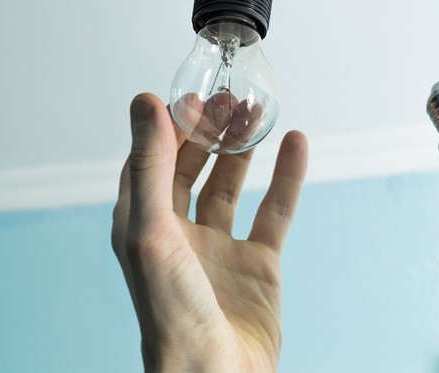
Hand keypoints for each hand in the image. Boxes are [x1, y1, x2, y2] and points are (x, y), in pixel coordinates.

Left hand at [112, 93, 307, 371]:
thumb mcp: (152, 229)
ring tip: (257, 113)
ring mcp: (220, 248)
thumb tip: (144, 102)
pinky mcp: (257, 263)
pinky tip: (295, 146)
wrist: (218, 372)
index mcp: (143, 226)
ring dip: (244, 148)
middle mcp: (180, 233)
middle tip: (230, 98)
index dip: (169, 126)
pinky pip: (274, 210)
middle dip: (210, 131)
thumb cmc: (172, 313)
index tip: (191, 94)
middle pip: (192, 168)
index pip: (151, 161)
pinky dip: (286, 177)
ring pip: (232, 184)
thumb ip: (150, 164)